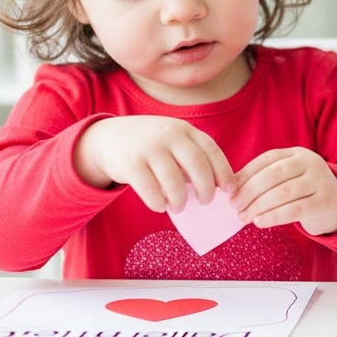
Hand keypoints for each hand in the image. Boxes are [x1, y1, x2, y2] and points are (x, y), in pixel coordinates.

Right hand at [74, 116, 235, 211]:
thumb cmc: (150, 145)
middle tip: (206, 202)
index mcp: (184, 130)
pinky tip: (160, 206)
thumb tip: (219, 186)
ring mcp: (149, 148)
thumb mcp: (173, 140)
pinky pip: (150, 189)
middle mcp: (169, 136)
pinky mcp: (130, 164)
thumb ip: (193, 155)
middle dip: (206, 188)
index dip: (224, 172)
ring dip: (180, 199)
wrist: (107, 137)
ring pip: (174, 180)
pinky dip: (158, 202)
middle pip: (198, 165)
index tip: (230, 191)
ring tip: (179, 206)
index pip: (212, 151)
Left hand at [231, 148, 336, 234]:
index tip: (229, 191)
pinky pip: (294, 210)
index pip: (267, 160)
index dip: (246, 175)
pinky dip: (273, 217)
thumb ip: (264, 178)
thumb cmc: (303, 191)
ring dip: (259, 206)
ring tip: (244, 217)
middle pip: (274, 175)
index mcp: (297, 153)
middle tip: (235, 206)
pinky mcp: (324, 203)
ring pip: (283, 193)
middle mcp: (311, 163)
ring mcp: (320, 182)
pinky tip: (260, 222)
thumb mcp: (288, 178)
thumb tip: (231, 187)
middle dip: (250, 191)